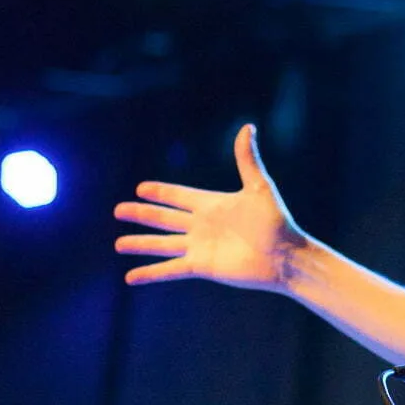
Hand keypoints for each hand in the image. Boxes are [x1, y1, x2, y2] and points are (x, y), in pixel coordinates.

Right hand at [114, 124, 306, 291]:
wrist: (285, 257)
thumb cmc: (277, 222)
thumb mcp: (260, 188)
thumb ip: (247, 160)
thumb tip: (247, 127)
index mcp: (211, 204)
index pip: (178, 195)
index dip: (159, 192)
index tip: (140, 188)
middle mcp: (201, 225)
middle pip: (163, 218)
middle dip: (141, 214)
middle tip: (118, 210)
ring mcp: (200, 246)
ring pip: (162, 244)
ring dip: (140, 244)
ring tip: (118, 244)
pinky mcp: (201, 266)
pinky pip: (170, 269)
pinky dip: (150, 273)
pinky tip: (131, 277)